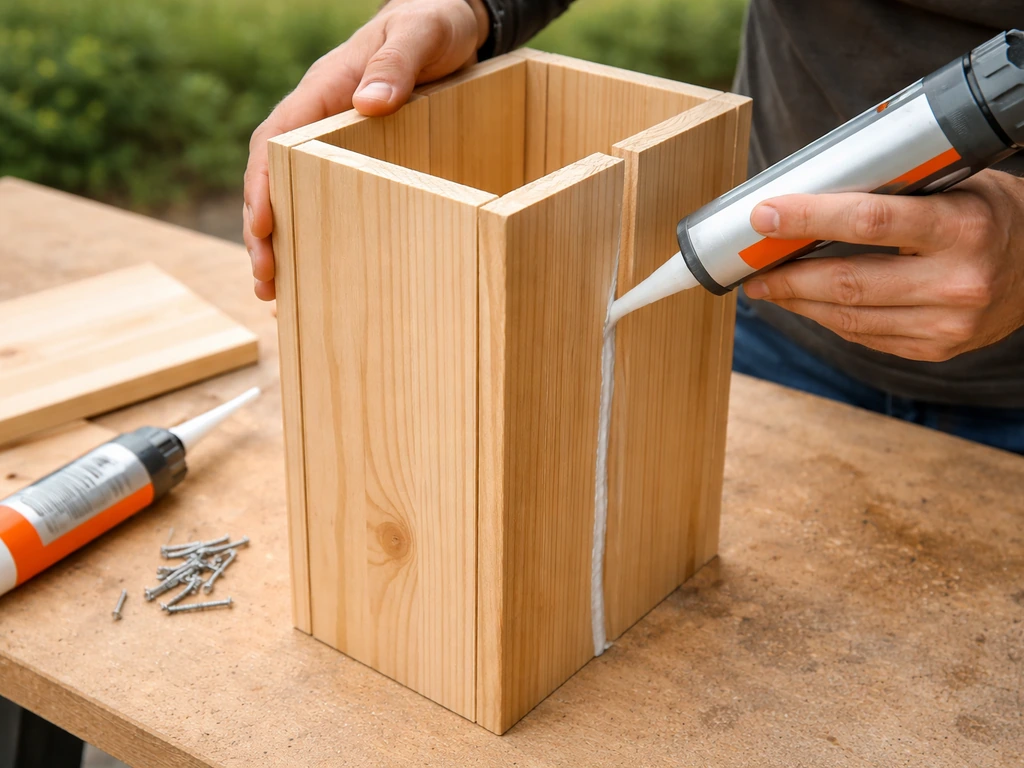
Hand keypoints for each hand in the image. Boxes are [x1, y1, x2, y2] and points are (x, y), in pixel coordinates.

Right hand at [243, 0, 488, 300]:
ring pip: (294, 195)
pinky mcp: (358, 159)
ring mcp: (335, 142)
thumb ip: (396, 65)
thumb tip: (370, 104)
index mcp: (322, 91)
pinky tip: (318, 271)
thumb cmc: (431, 23)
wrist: (451, 22)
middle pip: (273, 180)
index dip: (262, 189)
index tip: (262, 230)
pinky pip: (328, 197)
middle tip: (266, 283)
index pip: (275, 144)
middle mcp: (319, 120)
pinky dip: (316, 233)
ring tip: (277, 295)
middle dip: (263, 232)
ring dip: (283, 243)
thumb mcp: (419, 35)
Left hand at [743, 170, 1023, 361]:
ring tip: (768, 288)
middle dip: (787, 276)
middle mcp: (957, 282)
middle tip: (751, 267)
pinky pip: (864, 336)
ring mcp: (947, 324)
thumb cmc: (988, 214)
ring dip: (798, 303)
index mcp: (963, 226)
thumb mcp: (956, 186)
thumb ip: (893, 192)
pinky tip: (807, 304)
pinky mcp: (936, 349)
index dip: (808, 219)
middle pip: (848, 282)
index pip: (869, 222)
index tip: (763, 216)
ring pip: (849, 318)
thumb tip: (807, 197)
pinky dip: (828, 319)